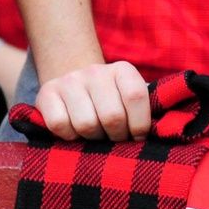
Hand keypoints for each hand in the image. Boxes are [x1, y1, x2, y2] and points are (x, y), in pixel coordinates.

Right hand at [32, 63, 151, 140]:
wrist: (74, 86)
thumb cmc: (112, 104)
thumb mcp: (131, 103)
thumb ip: (146, 114)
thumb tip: (162, 134)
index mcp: (123, 70)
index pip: (136, 97)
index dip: (139, 125)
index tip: (137, 136)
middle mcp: (95, 70)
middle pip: (112, 117)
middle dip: (116, 136)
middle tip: (114, 137)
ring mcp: (69, 81)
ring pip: (86, 124)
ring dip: (93, 138)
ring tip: (95, 134)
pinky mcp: (46, 94)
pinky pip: (60, 125)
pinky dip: (69, 136)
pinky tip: (74, 131)